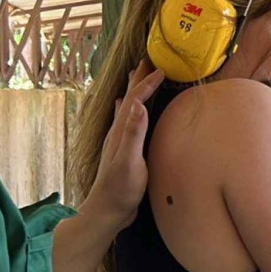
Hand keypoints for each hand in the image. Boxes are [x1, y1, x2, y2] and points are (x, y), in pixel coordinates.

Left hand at [81, 60, 164, 230]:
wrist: (107, 211)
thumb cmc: (120, 189)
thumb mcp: (129, 161)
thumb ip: (133, 133)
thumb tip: (138, 104)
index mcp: (121, 131)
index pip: (136, 100)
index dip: (148, 83)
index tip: (163, 68)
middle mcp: (119, 132)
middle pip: (129, 99)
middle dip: (138, 79)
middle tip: (147, 60)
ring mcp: (120, 141)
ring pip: (128, 108)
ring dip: (134, 91)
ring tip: (138, 77)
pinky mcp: (124, 150)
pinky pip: (128, 121)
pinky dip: (131, 108)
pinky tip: (127, 109)